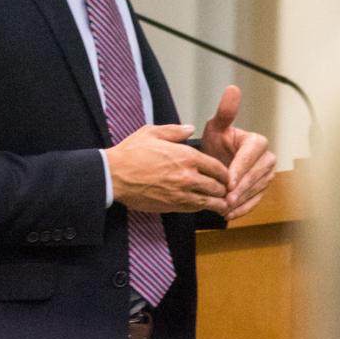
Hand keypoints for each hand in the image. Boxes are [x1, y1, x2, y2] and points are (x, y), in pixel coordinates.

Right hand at [105, 124, 230, 213]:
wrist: (113, 175)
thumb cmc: (131, 153)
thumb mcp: (152, 132)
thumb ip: (175, 130)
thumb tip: (190, 128)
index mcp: (186, 156)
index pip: (217, 167)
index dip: (224, 173)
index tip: (225, 175)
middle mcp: (188, 176)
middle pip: (217, 186)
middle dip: (222, 188)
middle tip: (225, 189)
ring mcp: (181, 194)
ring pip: (209, 201)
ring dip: (217, 202)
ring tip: (222, 203)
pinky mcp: (172, 206)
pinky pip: (195, 210)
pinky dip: (202, 209)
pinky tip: (204, 207)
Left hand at [201, 85, 276, 220]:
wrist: (215, 160)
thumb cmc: (216, 142)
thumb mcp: (216, 128)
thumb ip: (225, 112)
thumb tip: (233, 89)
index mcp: (257, 142)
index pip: (250, 156)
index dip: (239, 170)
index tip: (228, 181)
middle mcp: (267, 158)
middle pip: (255, 175)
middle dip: (240, 188)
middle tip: (225, 199)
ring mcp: (266, 175)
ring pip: (256, 190)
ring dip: (240, 200)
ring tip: (224, 208)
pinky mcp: (262, 189)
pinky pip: (255, 201)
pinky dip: (243, 209)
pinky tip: (229, 214)